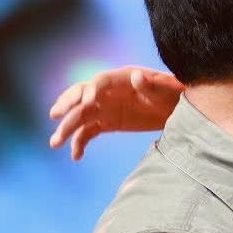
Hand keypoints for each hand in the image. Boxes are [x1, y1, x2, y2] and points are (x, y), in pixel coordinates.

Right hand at [48, 66, 183, 159]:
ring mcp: (105, 108)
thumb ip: (151, 85)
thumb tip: (137, 76)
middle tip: (55, 115)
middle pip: (81, 96)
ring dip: (66, 128)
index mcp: (121, 79)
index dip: (93, 90)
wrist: (177, 108)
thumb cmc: (173, 93)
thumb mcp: (166, 89)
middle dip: (67, 104)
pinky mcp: (107, 123)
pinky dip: (80, 143)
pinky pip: (88, 132)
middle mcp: (107, 92)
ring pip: (80, 116)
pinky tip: (76, 156)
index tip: (88, 102)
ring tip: (55, 143)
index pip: (100, 82)